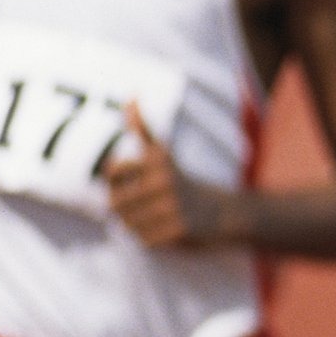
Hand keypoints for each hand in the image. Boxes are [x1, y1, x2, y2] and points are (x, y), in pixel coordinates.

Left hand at [103, 104, 231, 246]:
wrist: (223, 213)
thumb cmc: (183, 182)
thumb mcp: (163, 153)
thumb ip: (142, 127)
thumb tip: (131, 95)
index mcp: (158, 161)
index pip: (112, 172)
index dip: (115, 182)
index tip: (131, 183)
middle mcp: (166, 182)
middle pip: (115, 203)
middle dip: (124, 208)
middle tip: (144, 207)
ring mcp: (173, 207)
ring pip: (128, 224)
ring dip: (136, 225)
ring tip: (155, 219)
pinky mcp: (180, 230)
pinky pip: (144, 241)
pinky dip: (151, 240)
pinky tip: (166, 232)